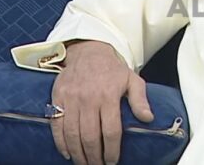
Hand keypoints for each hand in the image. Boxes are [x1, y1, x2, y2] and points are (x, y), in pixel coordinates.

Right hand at [50, 40, 153, 164]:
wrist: (88, 51)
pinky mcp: (57, 98)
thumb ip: (140, 99)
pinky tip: (67, 153)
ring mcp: (71, 99)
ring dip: (78, 153)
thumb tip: (148, 118)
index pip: (110, 130)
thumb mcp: (132, 79)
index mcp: (108, 95)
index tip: (112, 161)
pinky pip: (56, 125)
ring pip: (72, 134)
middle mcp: (88, 98)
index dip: (111, 150)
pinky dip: (60, 142)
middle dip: (94, 156)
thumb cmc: (112, 69)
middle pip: (89, 136)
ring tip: (84, 163)